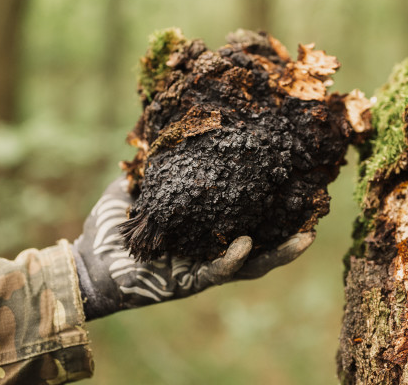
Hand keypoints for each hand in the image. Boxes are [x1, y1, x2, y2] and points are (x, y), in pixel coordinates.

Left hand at [71, 176, 314, 319]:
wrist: (89, 261)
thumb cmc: (115, 225)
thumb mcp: (142, 186)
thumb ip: (160, 163)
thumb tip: (171, 125)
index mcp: (208, 226)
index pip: (249, 215)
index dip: (275, 203)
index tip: (298, 180)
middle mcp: (213, 248)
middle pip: (263, 242)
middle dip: (292, 231)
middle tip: (317, 213)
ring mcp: (205, 267)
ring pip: (253, 264)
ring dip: (280, 253)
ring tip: (305, 236)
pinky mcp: (190, 283)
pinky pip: (218, 272)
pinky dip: (233, 259)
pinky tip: (247, 243)